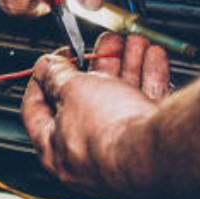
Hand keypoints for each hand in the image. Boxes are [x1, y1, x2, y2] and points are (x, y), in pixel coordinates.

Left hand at [21, 32, 169, 193]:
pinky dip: (150, 78)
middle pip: (86, 101)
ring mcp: (122, 152)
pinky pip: (146, 106)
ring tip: (132, 43)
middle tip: (102, 45)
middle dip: (97, 66)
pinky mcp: (152, 145)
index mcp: (56, 150)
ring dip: (126, 65)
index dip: (42, 80)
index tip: (51, 62)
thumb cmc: (109, 131)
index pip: (37, 111)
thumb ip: (56, 76)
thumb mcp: (71, 90)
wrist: (162, 151)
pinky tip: (153, 56)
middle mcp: (88, 155)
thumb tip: (46, 68)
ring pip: (120, 99)